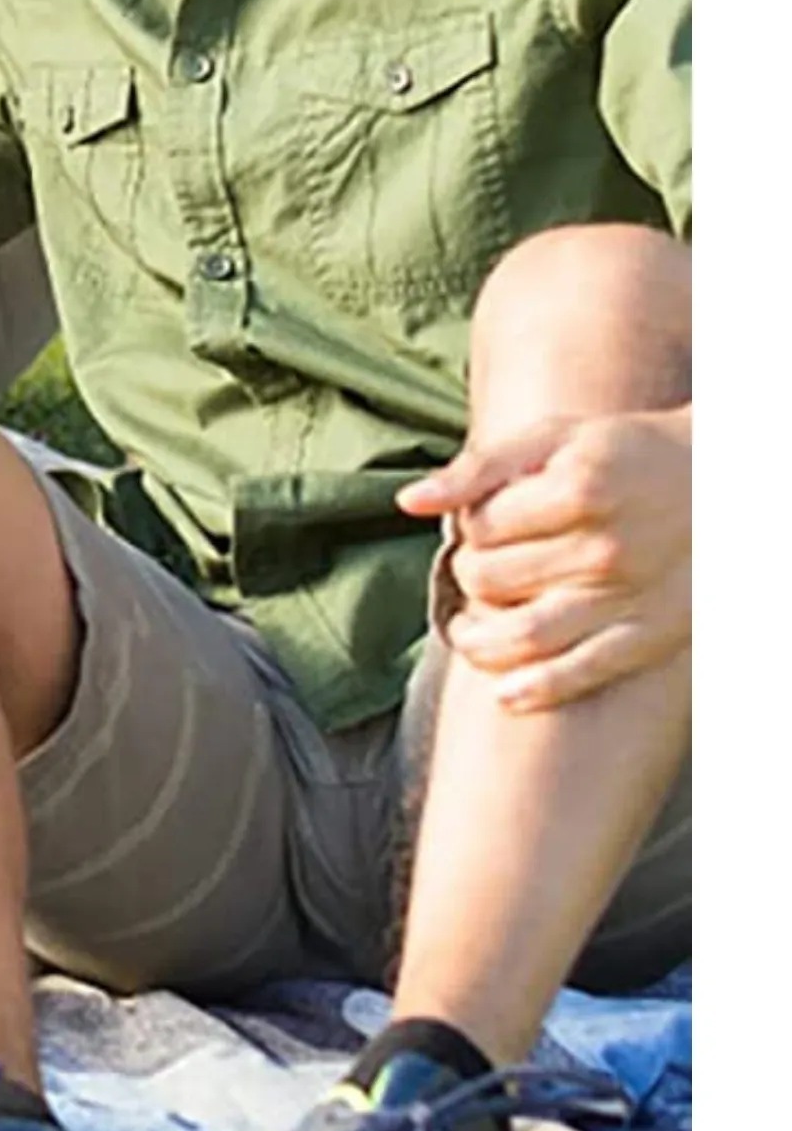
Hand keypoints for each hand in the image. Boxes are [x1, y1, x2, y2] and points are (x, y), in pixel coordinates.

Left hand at [399, 406, 690, 712]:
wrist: (722, 483)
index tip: (478, 523)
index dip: (466, 526)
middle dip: (470, 575)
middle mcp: (603, 549)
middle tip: (479, 566)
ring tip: (467, 630)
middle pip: (492, 580)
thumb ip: (480, 466)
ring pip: (523, 636)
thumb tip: (407, 502)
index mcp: (578, 491)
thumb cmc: (626, 452)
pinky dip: (534, 688)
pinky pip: (583, 672)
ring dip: (478, 640)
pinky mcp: (650, 635)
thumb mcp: (556, 436)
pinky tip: (503, 693)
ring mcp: (628, 598)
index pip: (479, 526)